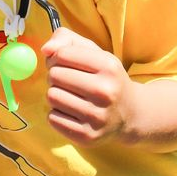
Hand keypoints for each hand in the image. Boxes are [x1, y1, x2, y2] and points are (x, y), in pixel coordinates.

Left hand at [41, 28, 137, 145]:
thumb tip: (45, 50)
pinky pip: (53, 118)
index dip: (57, 56)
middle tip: (68, 80)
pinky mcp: (87, 136)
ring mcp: (97, 117)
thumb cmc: (106, 78)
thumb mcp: (93, 51)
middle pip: (54, 75)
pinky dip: (57, 113)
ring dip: (56, 94)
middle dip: (56, 75)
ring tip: (70, 95)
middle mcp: (105, 92)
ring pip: (52, 96)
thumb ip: (65, 39)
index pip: (61, 54)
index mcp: (108, 67)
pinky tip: (72, 111)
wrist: (131, 114)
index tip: (65, 62)